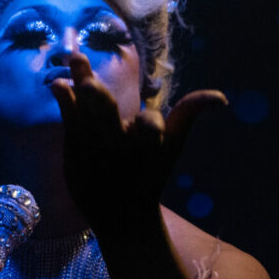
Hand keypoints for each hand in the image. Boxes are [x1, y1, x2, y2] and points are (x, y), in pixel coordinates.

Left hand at [49, 52, 226, 233]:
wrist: (121, 213)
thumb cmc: (151, 173)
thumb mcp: (172, 146)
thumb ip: (189, 114)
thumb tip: (221, 97)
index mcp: (147, 145)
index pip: (149, 129)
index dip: (150, 129)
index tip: (153, 128)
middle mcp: (118, 147)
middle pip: (109, 120)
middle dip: (100, 101)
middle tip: (88, 84)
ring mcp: (93, 150)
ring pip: (85, 117)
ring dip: (78, 90)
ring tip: (72, 64)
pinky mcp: (74, 152)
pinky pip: (70, 124)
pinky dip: (65, 104)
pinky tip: (58, 85)